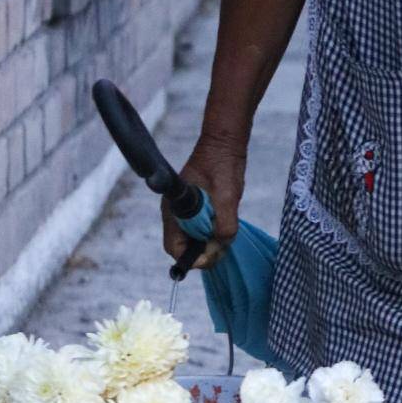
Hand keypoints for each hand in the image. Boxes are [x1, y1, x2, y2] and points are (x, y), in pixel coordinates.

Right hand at [160, 134, 246, 271]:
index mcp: (174, 211)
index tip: (212, 255)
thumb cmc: (222, 165)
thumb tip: (222, 244)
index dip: (192, 258)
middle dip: (204, 250)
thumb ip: (225, 222)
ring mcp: (186, 213)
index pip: (174, 248)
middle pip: (185, 247)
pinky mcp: (197, 210)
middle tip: (223, 245)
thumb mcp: (227, 195)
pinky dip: (215, 231)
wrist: (225, 144)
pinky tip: (225, 220)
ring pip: (196, 239)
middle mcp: (176, 214)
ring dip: (211, 240)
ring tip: (226, 230)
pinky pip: (203, 229)